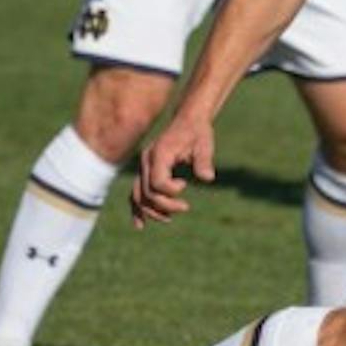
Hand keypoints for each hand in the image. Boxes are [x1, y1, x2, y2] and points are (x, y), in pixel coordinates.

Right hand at [132, 112, 215, 226]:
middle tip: (185, 208)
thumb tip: (208, 178)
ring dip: (152, 210)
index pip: (157, 182)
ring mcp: (144, 167)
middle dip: (165, 205)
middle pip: (147, 192)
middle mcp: (146, 161)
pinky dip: (138, 208)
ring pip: (138, 195)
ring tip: (169, 219)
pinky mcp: (146, 172)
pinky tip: (140, 224)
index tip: (185, 185)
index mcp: (159, 153)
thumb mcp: (205, 143)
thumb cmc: (198, 133)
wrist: (189, 121)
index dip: (170, 192)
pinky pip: (137, 193)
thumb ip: (204, 160)